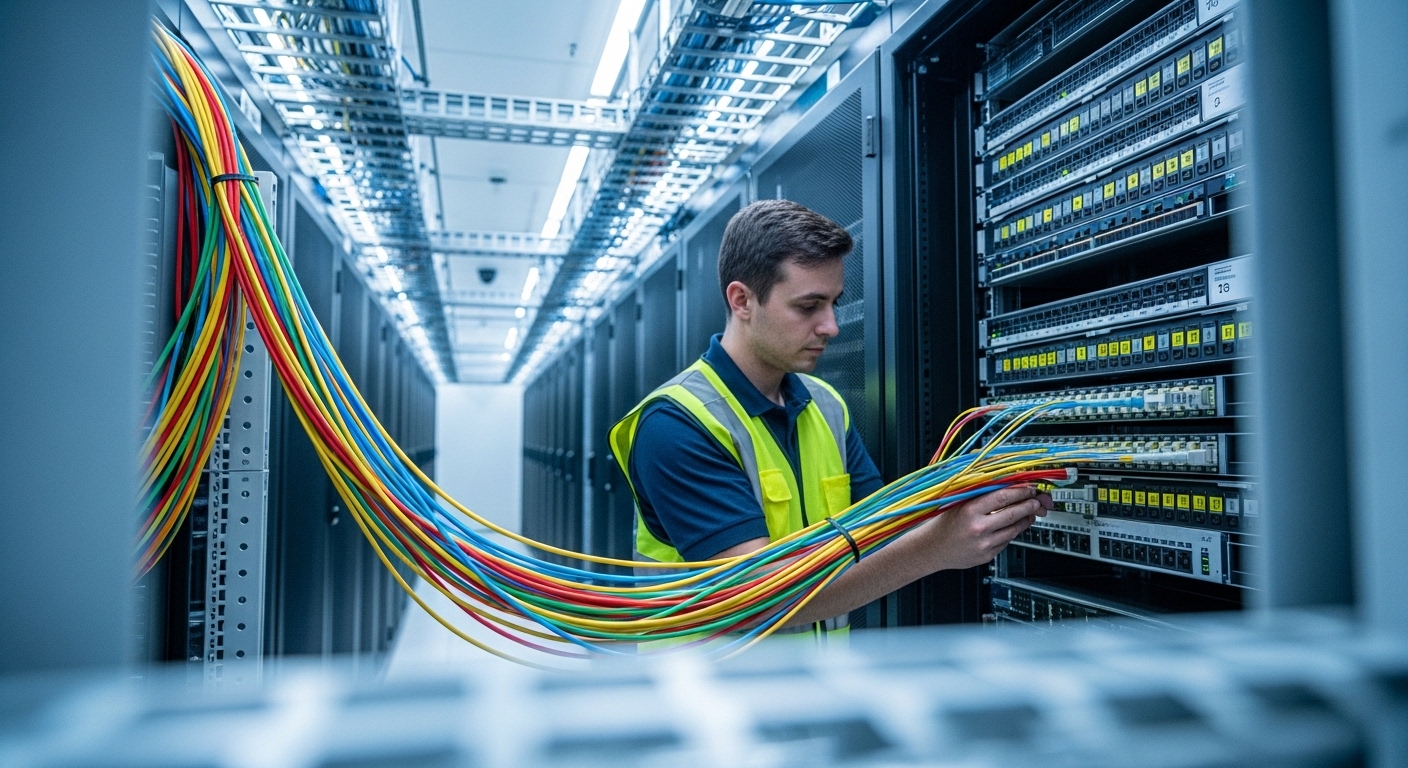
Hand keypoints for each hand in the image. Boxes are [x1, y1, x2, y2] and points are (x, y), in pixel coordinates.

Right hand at [913, 485, 1051, 571]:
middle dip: (1029, 506)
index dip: (1020, 492)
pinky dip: (1012, 532)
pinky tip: (1012, 526)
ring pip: (1014, 529)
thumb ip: (981, 494)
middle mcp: (978, 528)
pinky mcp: (987, 555)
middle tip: (1036, 501)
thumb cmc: (944, 523)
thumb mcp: (959, 503)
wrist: (932, 549)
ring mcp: (984, 544)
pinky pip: (1007, 541)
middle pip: (1013, 514)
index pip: (1003, 497)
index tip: (1029, 489)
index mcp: (970, 510)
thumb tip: (1005, 484)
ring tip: (1029, 513)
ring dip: (1026, 520)